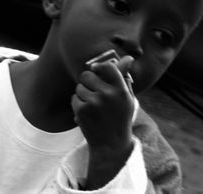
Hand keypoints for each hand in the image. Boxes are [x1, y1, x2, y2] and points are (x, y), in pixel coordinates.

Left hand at [73, 55, 135, 185]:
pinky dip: (78, 104)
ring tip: (95, 108)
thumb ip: (124, 78)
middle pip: (87, 74)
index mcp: (122, 91)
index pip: (107, 67)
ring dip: (83, 94)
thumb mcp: (127, 99)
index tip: (98, 71)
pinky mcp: (82, 110)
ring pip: (79, 86)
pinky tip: (88, 114)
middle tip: (96, 94)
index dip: (99, 67)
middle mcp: (108, 95)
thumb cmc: (120, 118)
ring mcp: (94, 103)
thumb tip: (127, 58)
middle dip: (88, 82)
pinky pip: (74, 97)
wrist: (112, 145)